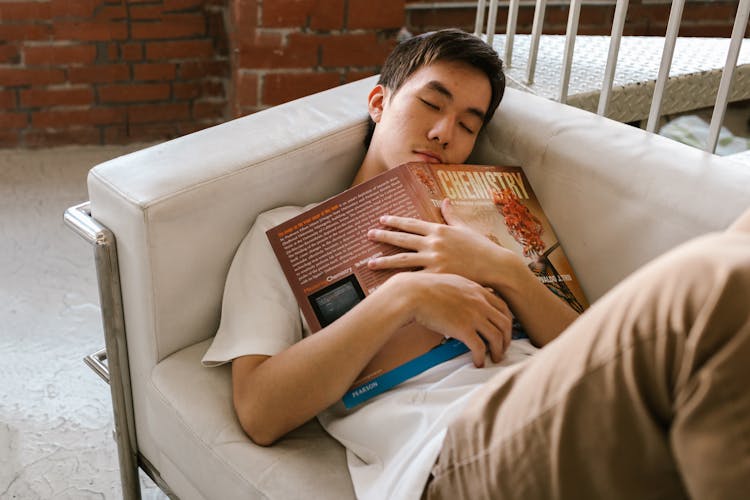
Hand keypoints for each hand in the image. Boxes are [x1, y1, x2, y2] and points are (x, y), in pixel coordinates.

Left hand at [367, 199, 520, 286]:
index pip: (411, 223)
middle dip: (383, 236)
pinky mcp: (437, 276)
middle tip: (368, 235)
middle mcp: (434, 243)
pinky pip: (414, 278)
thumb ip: (452, 215)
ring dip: (384, 260)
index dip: (395, 221)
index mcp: (439, 229)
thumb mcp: (466, 228)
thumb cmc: (482, 247)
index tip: (381, 219)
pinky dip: (400, 280)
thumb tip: (445, 200)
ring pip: (403, 259)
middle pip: (402, 239)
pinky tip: (389, 283)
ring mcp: (434, 260)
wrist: (495, 266)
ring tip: (369, 262)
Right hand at [382, 272, 512, 365]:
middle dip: (507, 339)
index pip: (503, 308)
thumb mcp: (452, 282)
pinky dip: (481, 357)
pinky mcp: (463, 329)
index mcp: (478, 290)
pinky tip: (477, 362)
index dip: (507, 322)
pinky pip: (480, 347)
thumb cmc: (425, 287)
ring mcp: (473, 315)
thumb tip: (465, 302)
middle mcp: (480, 302)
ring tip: (494, 358)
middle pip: (505, 323)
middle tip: (502, 348)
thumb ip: (464, 291)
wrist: (413, 293)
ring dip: (498, 351)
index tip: (504, 331)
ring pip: (497, 337)